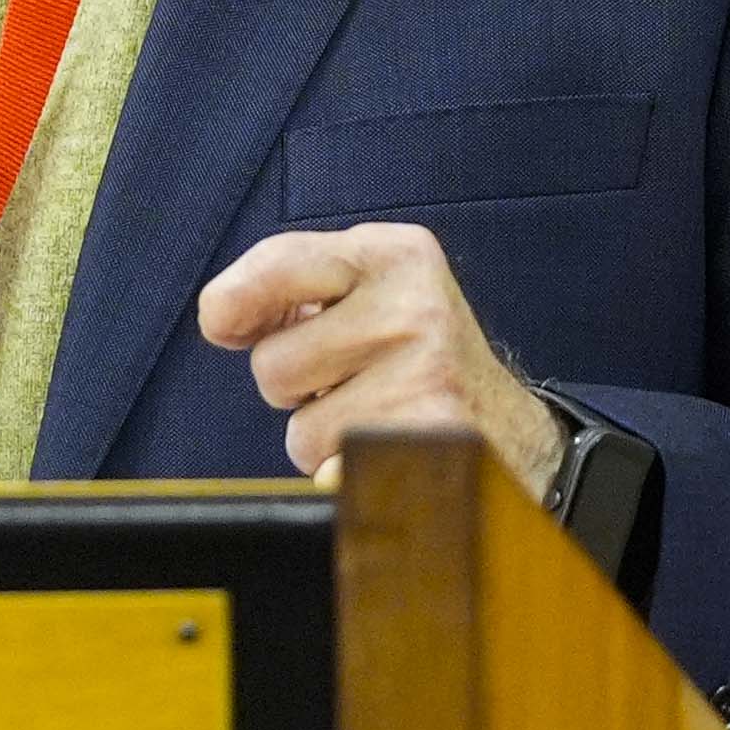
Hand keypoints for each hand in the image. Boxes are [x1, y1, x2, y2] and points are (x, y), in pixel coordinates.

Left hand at [198, 223, 561, 499]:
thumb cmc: (411, 357)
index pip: (277, 264)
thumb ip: (287, 289)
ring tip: (377, 415)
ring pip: (302, 432)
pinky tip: (392, 450)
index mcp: (392, 253)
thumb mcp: (364, 293)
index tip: (226, 325)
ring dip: (325, 438)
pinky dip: (350, 476)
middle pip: (273, 366)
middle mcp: (415, 306)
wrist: (509, 428)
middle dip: (296, 389)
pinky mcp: (434, 441)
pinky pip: (337, 473)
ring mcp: (430, 373)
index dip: (233, 302)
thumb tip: (220, 318)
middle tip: (352, 381)